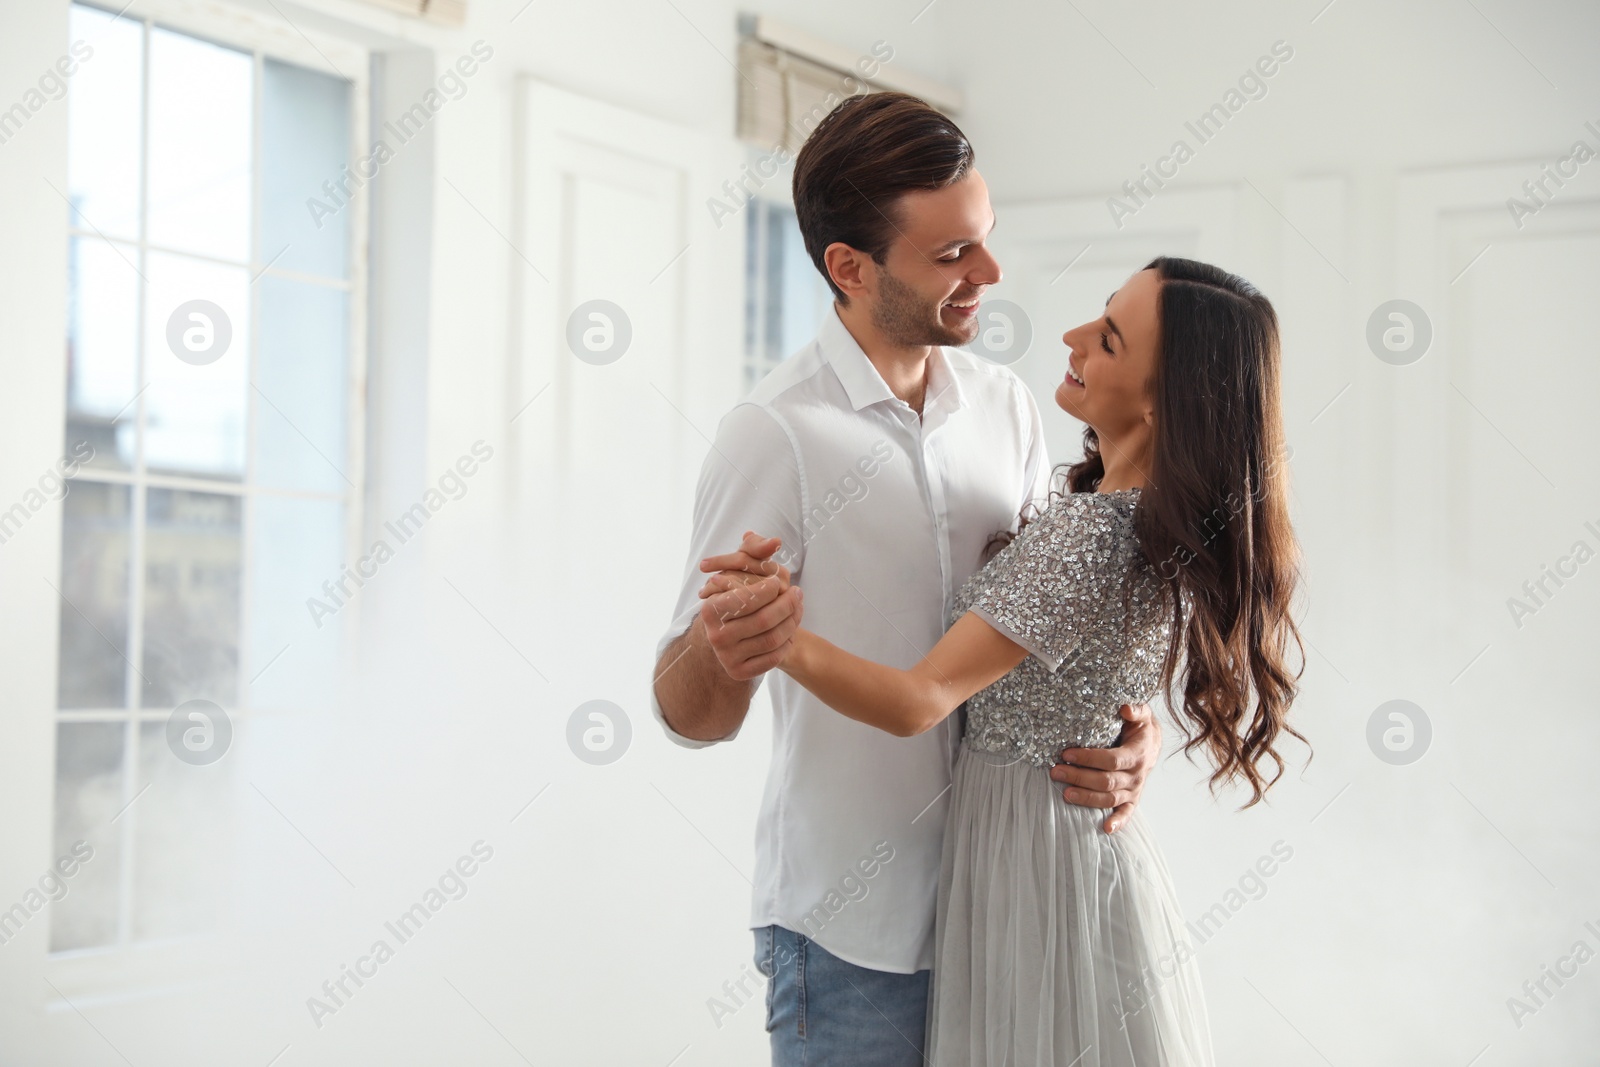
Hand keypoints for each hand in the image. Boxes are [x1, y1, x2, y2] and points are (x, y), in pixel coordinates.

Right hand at [693, 532, 802, 680]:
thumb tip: (773, 541)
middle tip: (799, 592)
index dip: (768, 588)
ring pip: (773, 639)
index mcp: (709, 610)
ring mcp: (727, 657)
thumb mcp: (738, 570)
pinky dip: (786, 642)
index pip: (746, 598)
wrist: (724, 637)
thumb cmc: (734, 598)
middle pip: (764, 620)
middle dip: (787, 604)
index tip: (779, 580)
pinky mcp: (739, 672)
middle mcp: (715, 636)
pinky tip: (790, 630)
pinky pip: (773, 658)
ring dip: (792, 621)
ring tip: (798, 608)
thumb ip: (753, 551)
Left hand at [1049, 703, 1161, 833]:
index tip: (1066, 753)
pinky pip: (1127, 814)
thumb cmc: (1139, 727)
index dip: (1088, 758)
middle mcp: (1136, 775)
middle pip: (1105, 781)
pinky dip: (1117, 822)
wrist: (1152, 744)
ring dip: (1086, 798)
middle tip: (1055, 771)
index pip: (1110, 760)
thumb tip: (1125, 708)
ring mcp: (1134, 790)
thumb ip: (1136, 709)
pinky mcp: (1132, 800)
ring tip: (1064, 794)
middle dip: (1078, 777)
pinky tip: (1105, 828)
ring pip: (1109, 799)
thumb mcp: (1141, 714)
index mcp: (1137, 754)